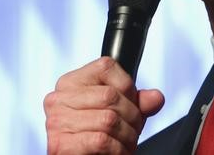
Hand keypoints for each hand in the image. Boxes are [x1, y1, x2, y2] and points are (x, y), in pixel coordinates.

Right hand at [43, 57, 164, 153]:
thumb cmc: (92, 139)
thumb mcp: (117, 113)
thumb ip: (136, 102)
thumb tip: (156, 97)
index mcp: (71, 82)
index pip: (106, 67)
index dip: (128, 87)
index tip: (133, 105)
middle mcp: (59, 98)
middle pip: (110, 95)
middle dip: (133, 117)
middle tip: (135, 131)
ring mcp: (57, 120)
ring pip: (108, 119)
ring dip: (128, 136)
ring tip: (128, 143)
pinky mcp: (61, 144)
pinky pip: (101, 140)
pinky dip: (118, 149)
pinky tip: (119, 152)